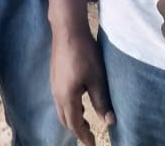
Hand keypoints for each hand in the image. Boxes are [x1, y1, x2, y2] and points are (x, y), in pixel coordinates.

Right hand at [49, 25, 113, 145]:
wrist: (67, 30)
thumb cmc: (84, 53)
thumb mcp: (97, 79)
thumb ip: (102, 102)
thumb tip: (110, 122)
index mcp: (67, 97)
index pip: (75, 124)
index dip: (84, 136)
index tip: (93, 144)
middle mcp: (57, 94)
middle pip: (65, 119)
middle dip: (77, 129)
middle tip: (90, 135)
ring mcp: (53, 84)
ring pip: (61, 109)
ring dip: (73, 118)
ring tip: (86, 120)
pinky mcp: (54, 76)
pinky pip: (60, 100)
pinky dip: (69, 108)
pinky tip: (79, 101)